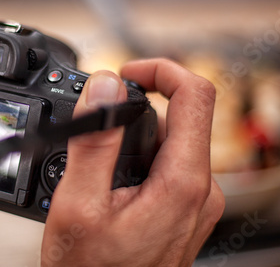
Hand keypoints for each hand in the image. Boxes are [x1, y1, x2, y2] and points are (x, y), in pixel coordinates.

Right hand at [41, 59, 224, 266]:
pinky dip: (138, 159)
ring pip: (170, 142)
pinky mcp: (184, 209)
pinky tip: (110, 180)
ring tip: (96, 165)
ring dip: (133, 137)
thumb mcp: (79, 204)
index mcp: (183, 182)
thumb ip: (94, 142)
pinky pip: (167, 165)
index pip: (196, 95)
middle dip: (135, 110)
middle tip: (96, 125)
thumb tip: (105, 87)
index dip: (161, 70)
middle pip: (179, 117)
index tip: (128, 73)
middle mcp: (200, 190)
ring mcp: (194, 202)